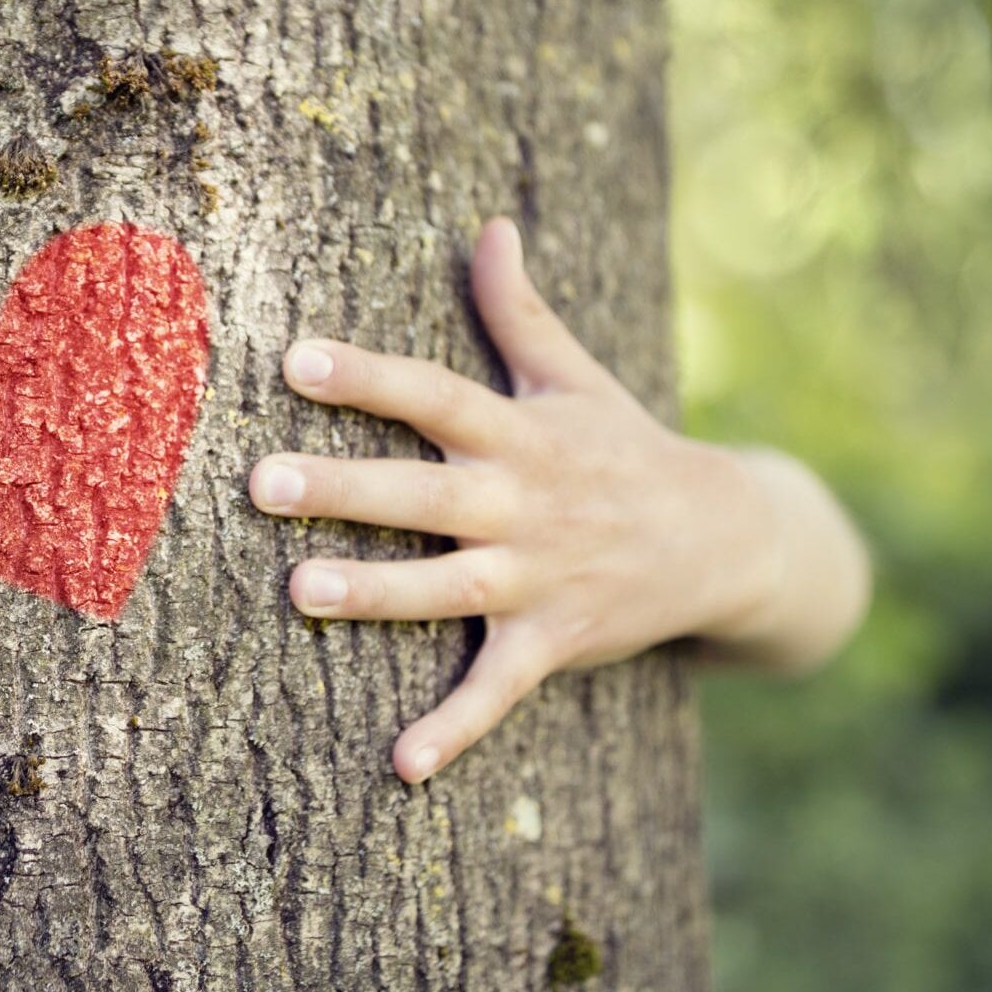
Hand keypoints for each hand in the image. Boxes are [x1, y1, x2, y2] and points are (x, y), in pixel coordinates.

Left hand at [250, 218, 865, 782]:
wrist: (729, 539)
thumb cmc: (627, 448)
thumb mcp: (577, 378)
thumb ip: (520, 310)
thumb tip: (490, 226)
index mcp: (521, 434)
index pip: (436, 395)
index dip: (369, 377)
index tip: (295, 358)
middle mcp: (524, 503)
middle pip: (423, 491)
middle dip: (344, 487)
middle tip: (262, 481)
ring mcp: (538, 576)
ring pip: (445, 588)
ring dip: (376, 593)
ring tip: (299, 591)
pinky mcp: (553, 641)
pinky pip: (498, 691)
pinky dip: (455, 730)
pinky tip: (401, 765)